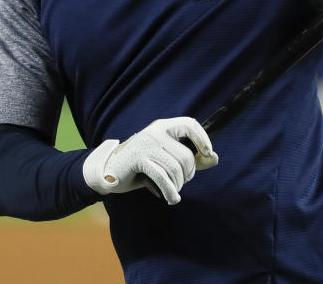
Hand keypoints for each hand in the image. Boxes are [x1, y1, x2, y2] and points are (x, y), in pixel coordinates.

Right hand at [82, 117, 217, 204]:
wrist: (108, 171)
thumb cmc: (141, 166)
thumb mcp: (166, 158)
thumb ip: (190, 158)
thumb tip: (214, 158)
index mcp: (163, 126)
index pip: (189, 124)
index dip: (202, 139)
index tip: (208, 154)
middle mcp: (155, 131)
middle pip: (186, 155)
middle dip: (188, 174)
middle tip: (181, 182)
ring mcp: (146, 144)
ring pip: (176, 168)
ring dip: (178, 185)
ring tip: (174, 191)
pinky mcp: (138, 159)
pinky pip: (163, 177)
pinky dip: (170, 191)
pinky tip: (172, 198)